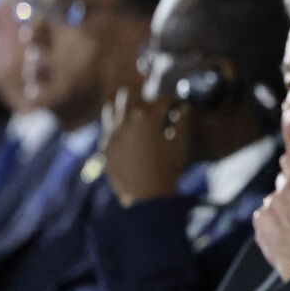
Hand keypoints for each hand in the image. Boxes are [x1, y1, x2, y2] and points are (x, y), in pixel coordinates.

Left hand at [100, 87, 192, 206]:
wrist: (147, 196)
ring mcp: (112, 133)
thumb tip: (184, 107)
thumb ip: (182, 122)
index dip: (172, 101)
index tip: (177, 105)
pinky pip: (108, 128)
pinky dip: (117, 127)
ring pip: (112, 107)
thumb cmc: (168, 169)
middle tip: (153, 107)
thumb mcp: (180, 144)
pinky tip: (128, 135)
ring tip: (137, 118)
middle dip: (142, 96)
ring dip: (125, 109)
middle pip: (129, 94)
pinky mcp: (105, 147)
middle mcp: (126, 121)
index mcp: (147, 118)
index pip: (161, 100)